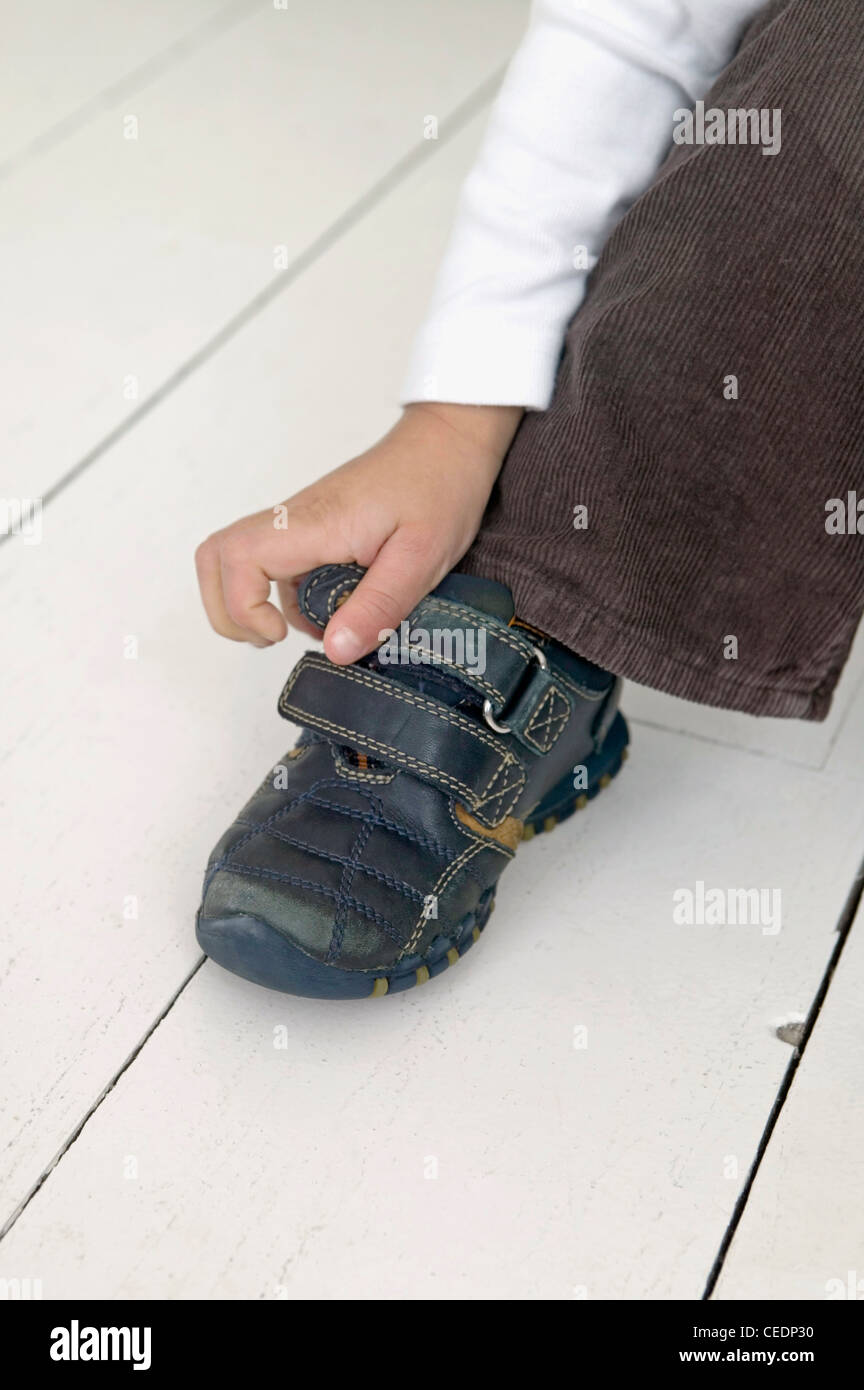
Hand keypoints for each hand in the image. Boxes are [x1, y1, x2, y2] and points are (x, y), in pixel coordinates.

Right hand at [195, 402, 522, 662]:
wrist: (450, 440)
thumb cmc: (440, 487)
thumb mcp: (421, 558)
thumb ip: (377, 607)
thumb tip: (335, 652)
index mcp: (312, 524)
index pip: (233, 559)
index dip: (241, 608)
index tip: (280, 633)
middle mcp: (294, 520)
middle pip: (216, 559)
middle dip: (230, 610)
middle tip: (274, 636)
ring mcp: (300, 524)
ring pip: (246, 567)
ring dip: (265, 607)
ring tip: (323, 627)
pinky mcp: (314, 530)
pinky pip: (281, 567)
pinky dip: (294, 598)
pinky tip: (341, 609)